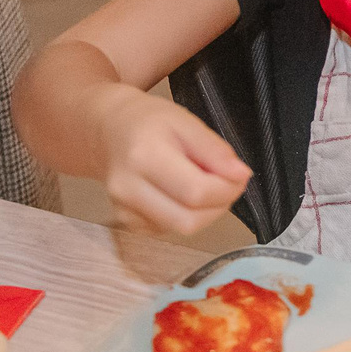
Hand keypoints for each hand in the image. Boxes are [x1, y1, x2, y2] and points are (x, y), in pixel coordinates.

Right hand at [90, 87, 252, 239]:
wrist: (110, 131)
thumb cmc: (148, 122)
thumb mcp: (185, 121)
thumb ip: (214, 150)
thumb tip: (240, 175)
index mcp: (143, 157)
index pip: (196, 192)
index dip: (226, 189)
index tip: (239, 176)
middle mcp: (128, 189)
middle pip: (189, 220)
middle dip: (219, 205)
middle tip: (228, 184)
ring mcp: (124, 210)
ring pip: (182, 229)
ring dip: (206, 212)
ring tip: (206, 185)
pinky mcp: (127, 223)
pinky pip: (170, 229)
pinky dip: (187, 215)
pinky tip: (183, 193)